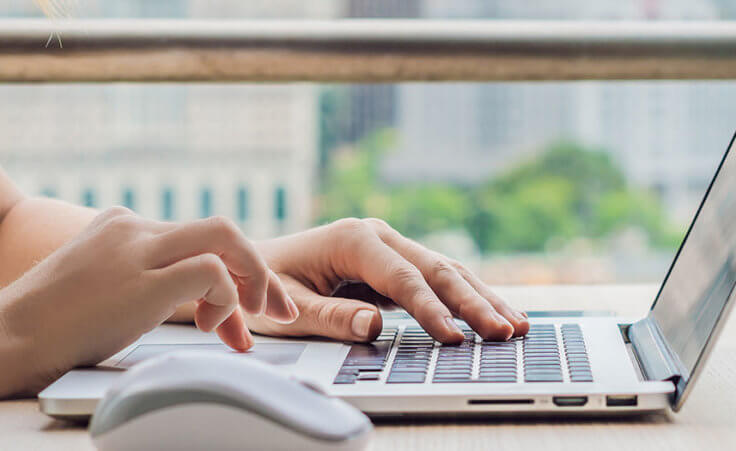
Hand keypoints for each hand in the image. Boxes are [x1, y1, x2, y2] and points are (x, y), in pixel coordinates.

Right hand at [0, 207, 295, 395]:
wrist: (9, 342)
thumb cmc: (60, 327)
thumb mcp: (114, 289)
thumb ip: (159, 283)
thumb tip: (211, 307)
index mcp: (127, 226)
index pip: (201, 239)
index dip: (236, 274)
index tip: (247, 313)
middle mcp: (135, 228)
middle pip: (222, 230)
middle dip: (261, 271)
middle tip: (277, 311)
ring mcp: (137, 250)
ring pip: (226, 236)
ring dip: (255, 279)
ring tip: (252, 318)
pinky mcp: (141, 280)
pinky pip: (211, 272)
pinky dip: (227, 299)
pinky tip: (211, 326)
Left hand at [247, 218, 528, 343]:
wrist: (254, 267)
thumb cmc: (267, 285)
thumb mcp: (288, 306)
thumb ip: (330, 315)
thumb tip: (374, 325)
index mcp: (354, 239)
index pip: (402, 278)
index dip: (431, 310)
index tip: (455, 340)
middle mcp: (378, 237)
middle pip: (437, 270)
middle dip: (473, 303)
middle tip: (505, 332)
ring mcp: (390, 248)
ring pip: (446, 271)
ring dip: (481, 298)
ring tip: (516, 325)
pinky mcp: (395, 265)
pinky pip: (437, 281)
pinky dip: (467, 298)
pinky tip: (493, 313)